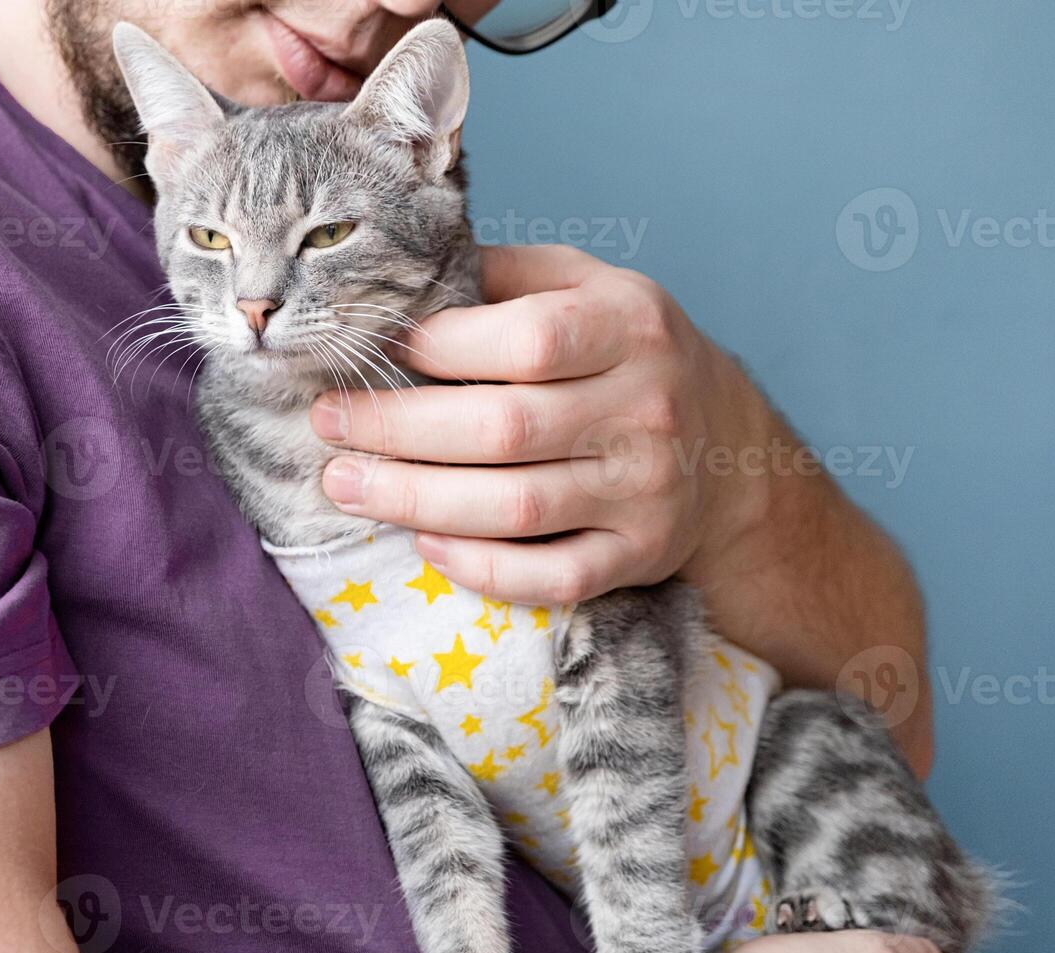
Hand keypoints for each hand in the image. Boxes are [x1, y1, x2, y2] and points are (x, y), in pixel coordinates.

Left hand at [311, 244, 767, 605]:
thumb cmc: (627, 353)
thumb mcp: (587, 285)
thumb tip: (400, 273)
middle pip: (505, 428)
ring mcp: (646, 490)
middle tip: (326, 426)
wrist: (729, 447)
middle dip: (398, 430)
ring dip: (416, 500)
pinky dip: (483, 569)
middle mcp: (647, 407)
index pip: (527, 340)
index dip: (439, 348)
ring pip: (517, 508)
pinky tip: (426, 545)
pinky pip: (553, 577)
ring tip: (346, 484)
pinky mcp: (638, 555)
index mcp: (631, 324)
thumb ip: (504, 274)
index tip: (374, 352)